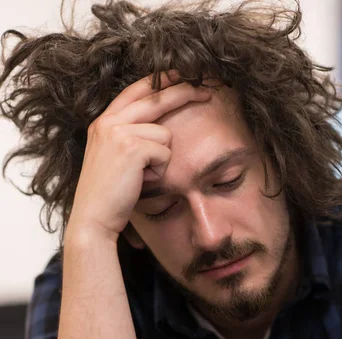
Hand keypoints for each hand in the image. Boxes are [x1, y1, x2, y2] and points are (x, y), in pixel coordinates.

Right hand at [66, 71, 211, 241]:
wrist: (93, 218)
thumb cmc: (109, 196)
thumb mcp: (113, 158)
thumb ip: (130, 137)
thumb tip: (161, 127)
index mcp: (102, 122)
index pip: (136, 90)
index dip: (161, 80)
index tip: (182, 76)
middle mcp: (108, 122)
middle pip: (156, 96)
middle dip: (185, 91)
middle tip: (208, 91)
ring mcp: (118, 132)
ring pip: (164, 134)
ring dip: (161, 160)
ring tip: (141, 177)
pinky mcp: (131, 147)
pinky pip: (165, 153)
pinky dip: (160, 171)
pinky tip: (142, 182)